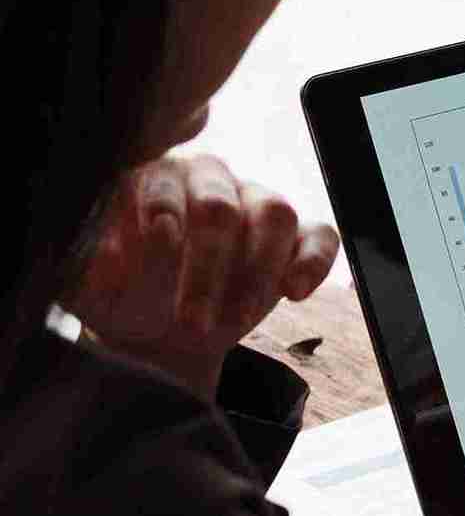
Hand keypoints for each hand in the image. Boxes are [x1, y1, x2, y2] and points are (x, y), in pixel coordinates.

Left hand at [64, 154, 339, 398]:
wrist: (164, 336)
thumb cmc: (123, 301)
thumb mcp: (93, 290)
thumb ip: (94, 267)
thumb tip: (110, 252)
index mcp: (152, 179)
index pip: (163, 182)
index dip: (163, 211)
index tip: (162, 244)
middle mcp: (208, 180)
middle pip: (220, 203)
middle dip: (208, 266)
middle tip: (192, 321)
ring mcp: (256, 204)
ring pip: (274, 212)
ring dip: (257, 272)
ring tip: (236, 322)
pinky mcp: (297, 238)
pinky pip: (321, 235)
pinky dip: (313, 262)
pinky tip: (294, 293)